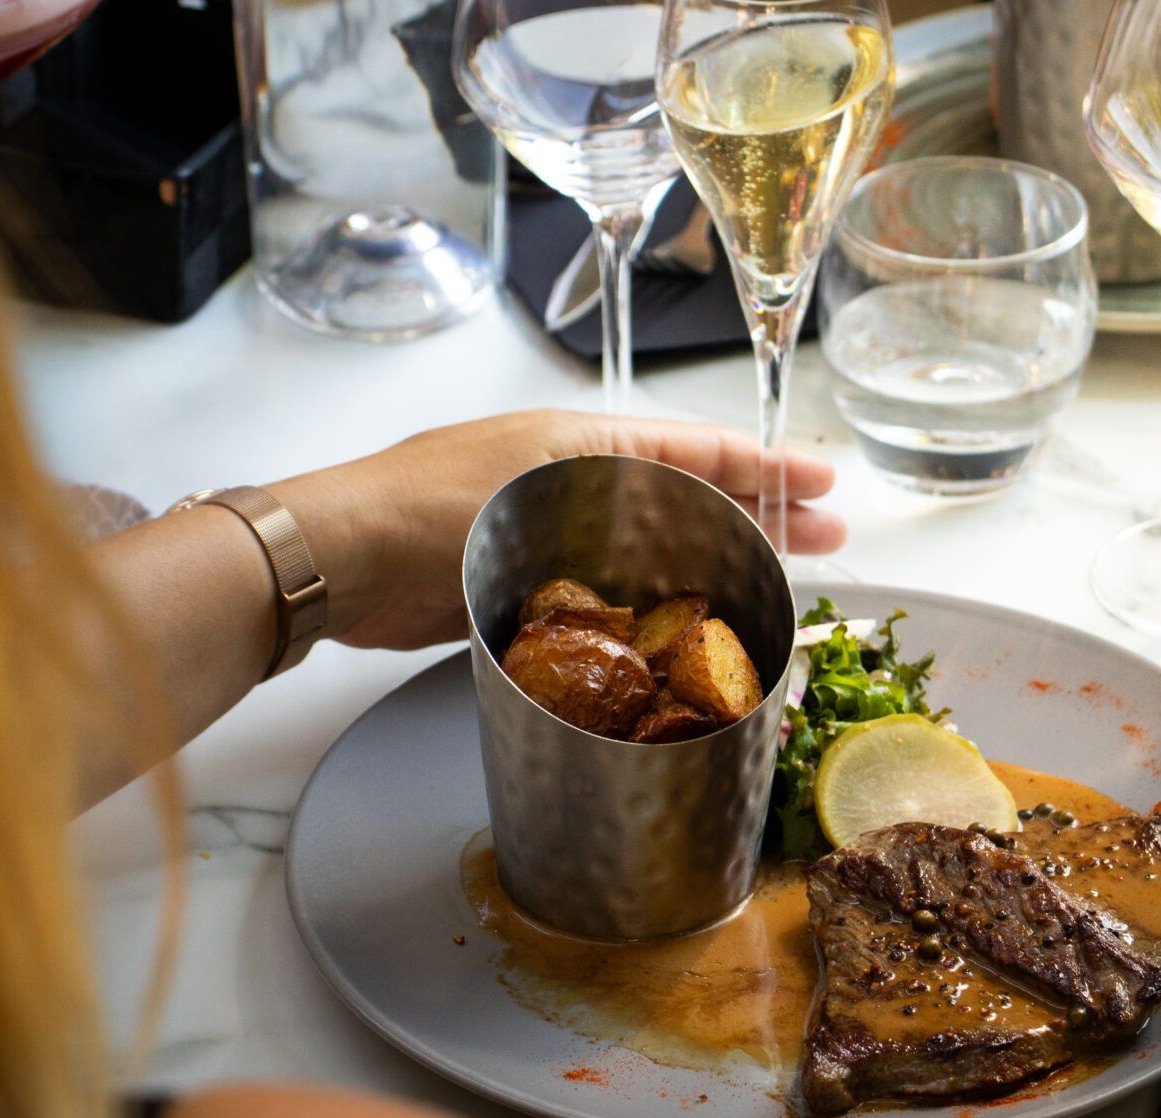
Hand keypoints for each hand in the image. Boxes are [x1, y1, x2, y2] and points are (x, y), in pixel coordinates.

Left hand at [266, 410, 845, 650]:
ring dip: (709, 565)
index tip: (821, 481)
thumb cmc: (425, 512)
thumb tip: (691, 531)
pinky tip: (682, 632)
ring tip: (773, 587)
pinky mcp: (518, 581)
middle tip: (824, 539)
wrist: (335, 562)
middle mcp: (568, 482)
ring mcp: (544, 531)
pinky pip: (605, 590)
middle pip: (683, 498)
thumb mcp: (538, 497)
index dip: (763, 466)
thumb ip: (616, 512)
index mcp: (579, 442)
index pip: (693, 449)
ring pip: (649, 548)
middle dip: (755, 517)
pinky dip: (649, 605)